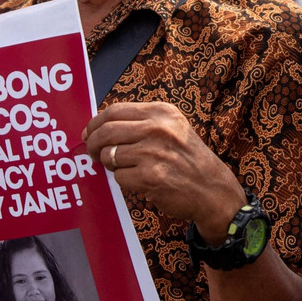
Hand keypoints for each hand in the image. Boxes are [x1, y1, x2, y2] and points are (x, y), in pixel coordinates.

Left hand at [83, 101, 247, 240]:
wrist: (212, 189)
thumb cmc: (188, 160)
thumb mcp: (173, 129)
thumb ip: (142, 123)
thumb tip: (101, 126)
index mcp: (162, 112)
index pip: (115, 111)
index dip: (95, 123)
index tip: (89, 133)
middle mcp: (158, 128)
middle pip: (107, 131)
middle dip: (93, 144)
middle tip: (93, 153)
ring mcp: (153, 152)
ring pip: (110, 155)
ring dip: (110, 165)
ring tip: (123, 168)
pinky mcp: (150, 176)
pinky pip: (119, 177)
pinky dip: (123, 181)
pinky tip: (138, 180)